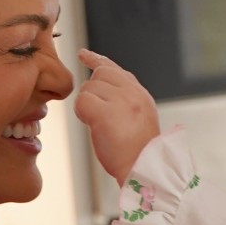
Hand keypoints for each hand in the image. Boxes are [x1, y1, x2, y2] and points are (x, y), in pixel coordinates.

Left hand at [75, 50, 159, 185]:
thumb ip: (124, 101)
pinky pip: (82, 102)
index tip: (83, 54)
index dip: (97, 61)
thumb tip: (101, 91)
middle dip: (92, 92)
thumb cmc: (137, 153)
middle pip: (99, 75)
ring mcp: (120, 101)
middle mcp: (132, 93)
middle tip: (98, 114)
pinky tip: (94, 126)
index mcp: (140, 95)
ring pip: (88, 88)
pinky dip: (82, 114)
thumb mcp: (138, 119)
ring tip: (102, 127)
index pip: (115, 69)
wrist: (143, 170)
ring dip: (87, 107)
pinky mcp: (105, 113)